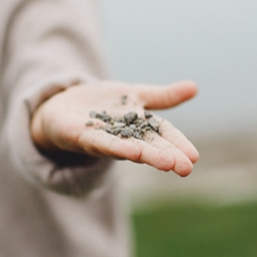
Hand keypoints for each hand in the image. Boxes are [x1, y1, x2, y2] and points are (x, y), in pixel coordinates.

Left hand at [30, 80, 199, 176]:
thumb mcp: (134, 95)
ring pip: (128, 148)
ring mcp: (104, 139)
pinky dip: (117, 147)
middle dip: (168, 156)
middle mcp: (124, 137)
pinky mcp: (81, 136)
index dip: (179, 145)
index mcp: (139, 127)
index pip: (163, 135)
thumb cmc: (102, 105)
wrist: (62, 106)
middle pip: (149, 146)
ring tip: (167, 164)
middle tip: (186, 168)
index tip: (195, 157)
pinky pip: (101, 142)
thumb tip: (195, 87)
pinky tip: (132, 152)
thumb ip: (162, 97)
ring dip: (147, 156)